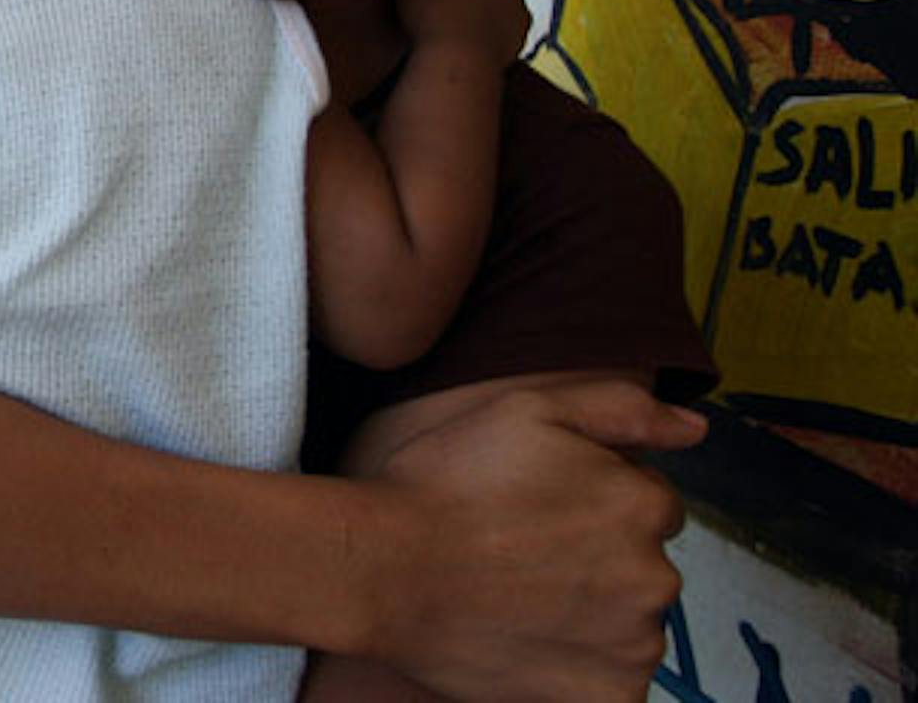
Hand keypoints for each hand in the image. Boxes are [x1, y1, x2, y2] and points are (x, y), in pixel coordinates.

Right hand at [355, 380, 703, 701]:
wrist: (384, 570)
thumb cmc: (445, 487)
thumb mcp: (528, 410)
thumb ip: (624, 408)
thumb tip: (697, 428)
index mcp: (644, 504)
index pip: (648, 503)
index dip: (591, 501)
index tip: (538, 510)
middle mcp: (656, 578)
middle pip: (641, 566)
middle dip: (596, 560)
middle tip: (520, 554)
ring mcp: (634, 648)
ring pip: (629, 625)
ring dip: (590, 615)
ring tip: (516, 599)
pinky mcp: (608, 700)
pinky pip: (613, 683)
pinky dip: (580, 670)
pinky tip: (528, 642)